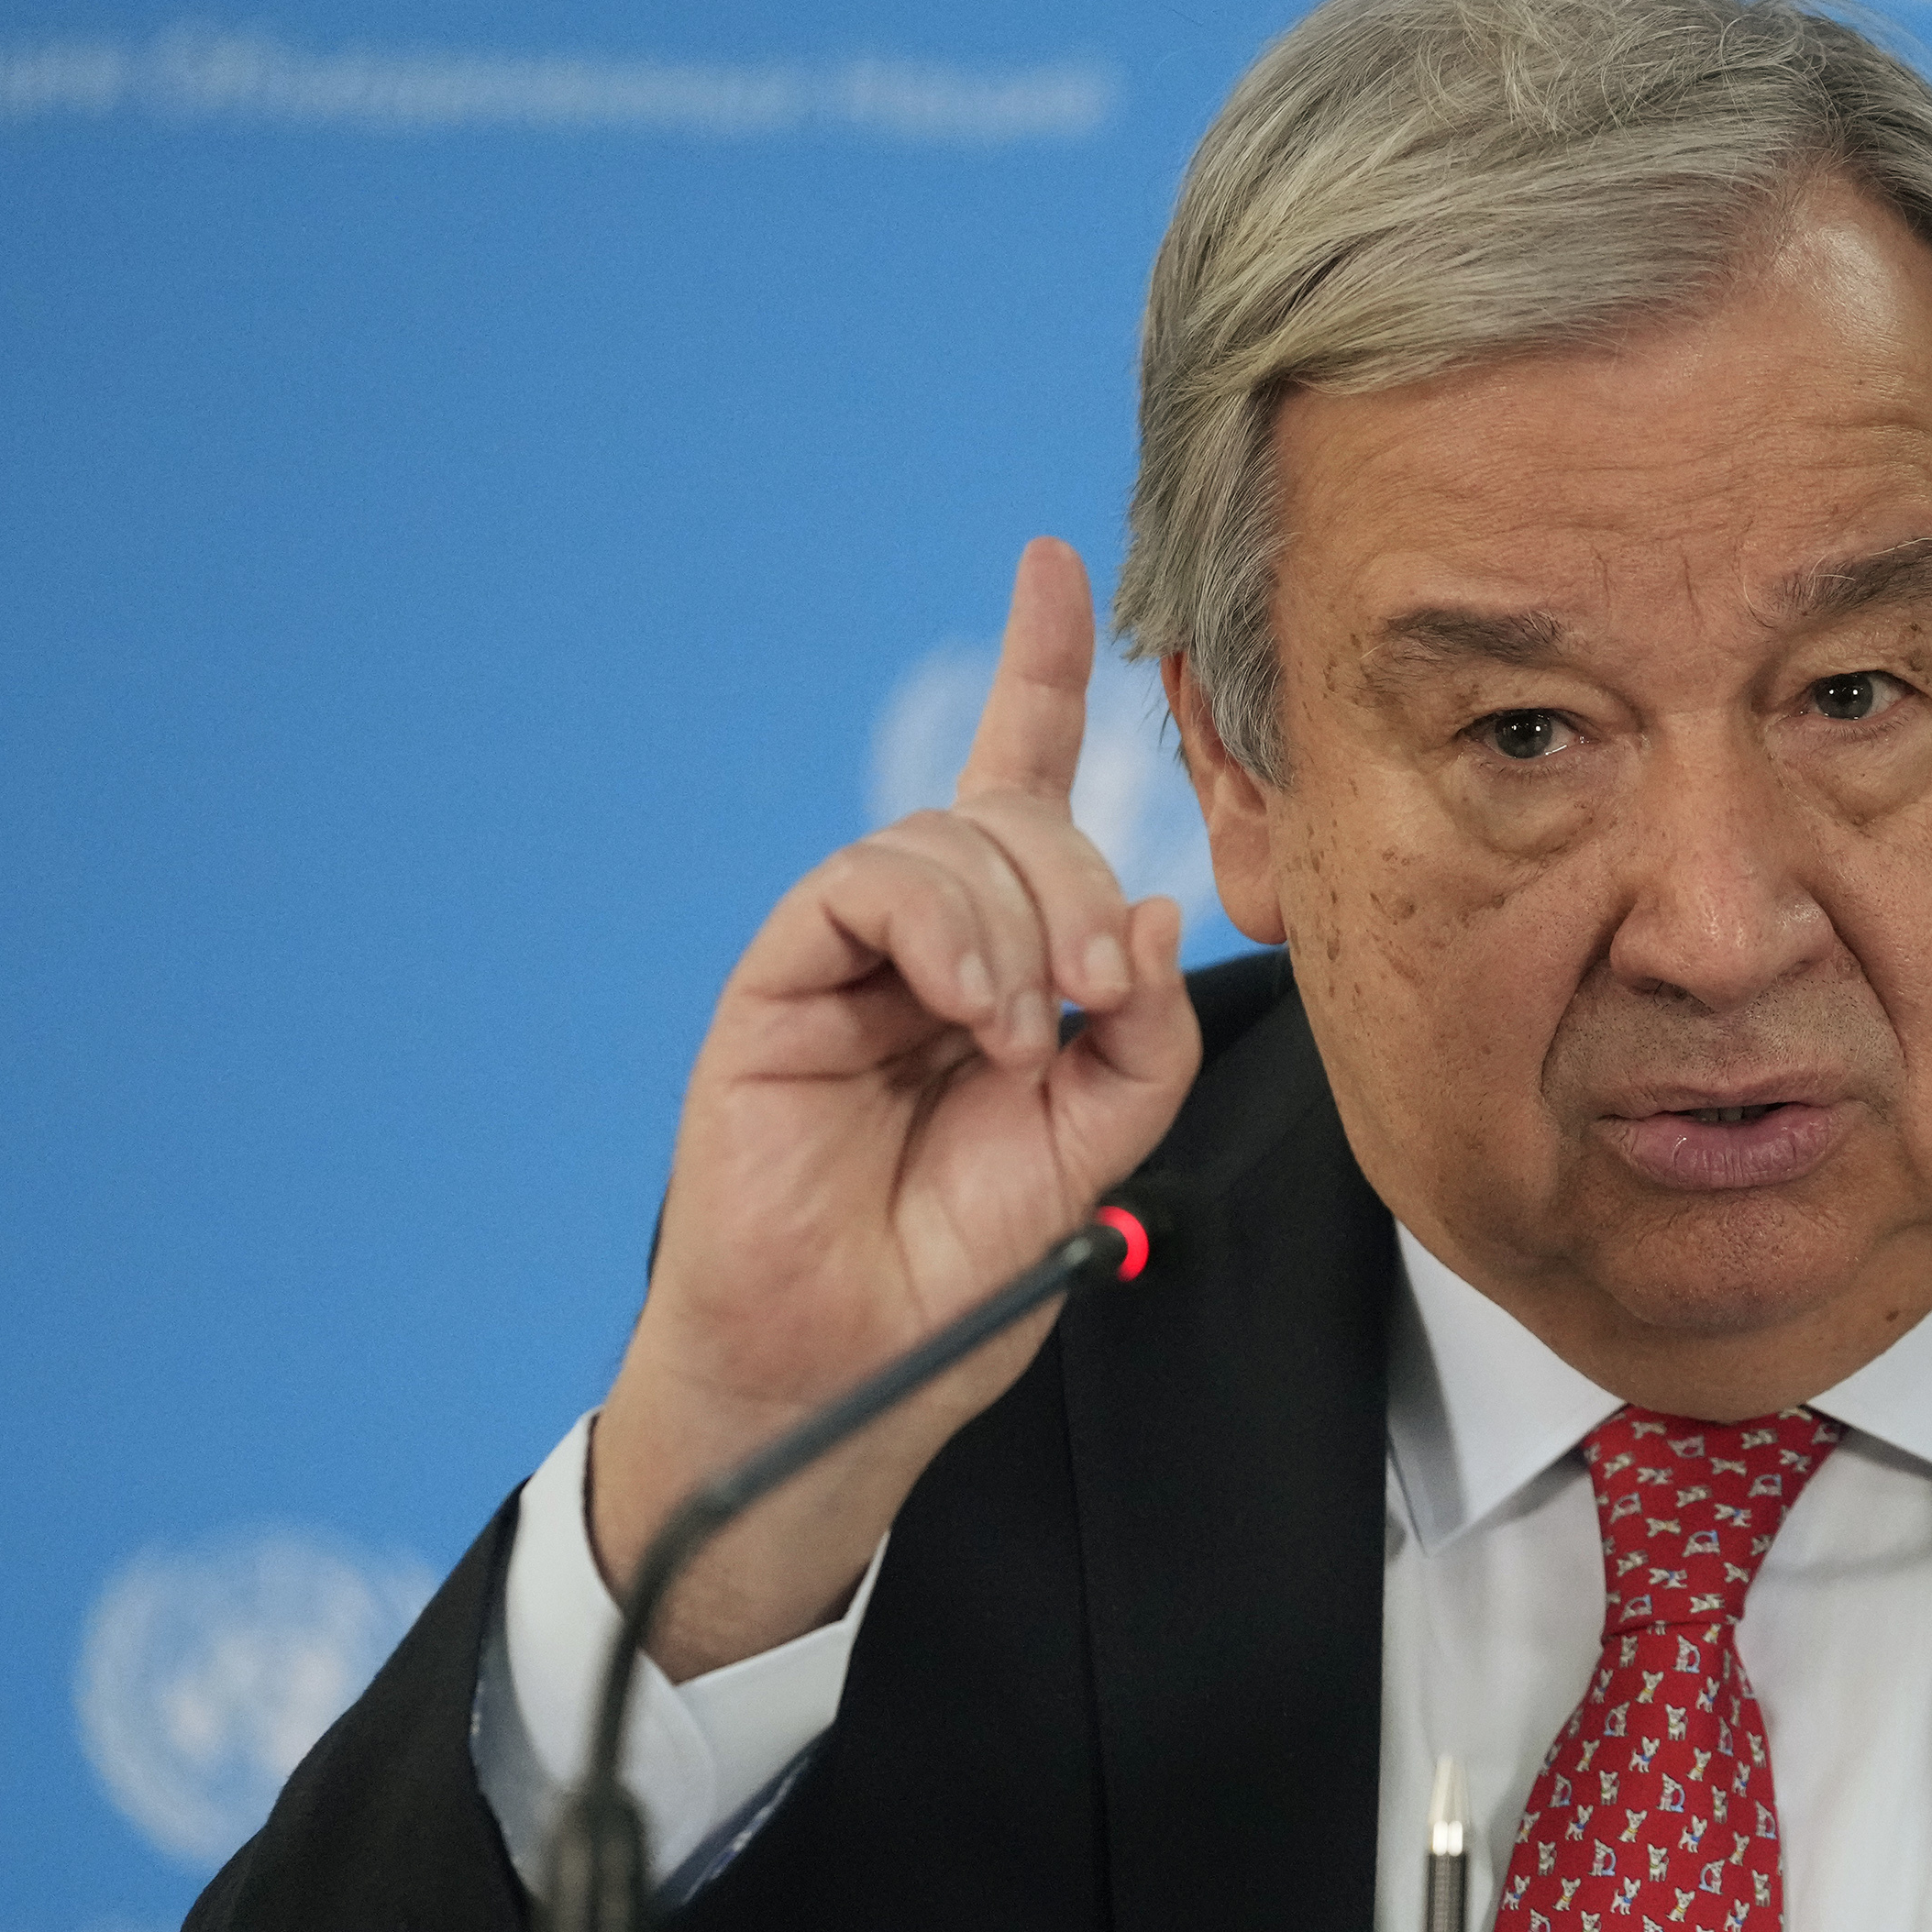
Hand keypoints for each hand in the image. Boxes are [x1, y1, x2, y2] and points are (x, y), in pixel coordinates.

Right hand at [587, 539, 1202, 1670]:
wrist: (851, 1365)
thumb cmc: (960, 1265)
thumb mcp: (1101, 1146)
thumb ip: (1141, 1032)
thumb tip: (1151, 917)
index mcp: (1003, 958)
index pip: (1020, 783)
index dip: (1041, 671)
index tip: (1063, 566)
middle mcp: (924, 940)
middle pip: (1013, 817)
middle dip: (1082, 880)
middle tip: (1102, 984)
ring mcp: (846, 957)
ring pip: (946, 845)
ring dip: (1017, 921)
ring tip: (1023, 1031)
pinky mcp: (779, 982)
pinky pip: (866, 888)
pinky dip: (942, 933)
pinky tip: (973, 1012)